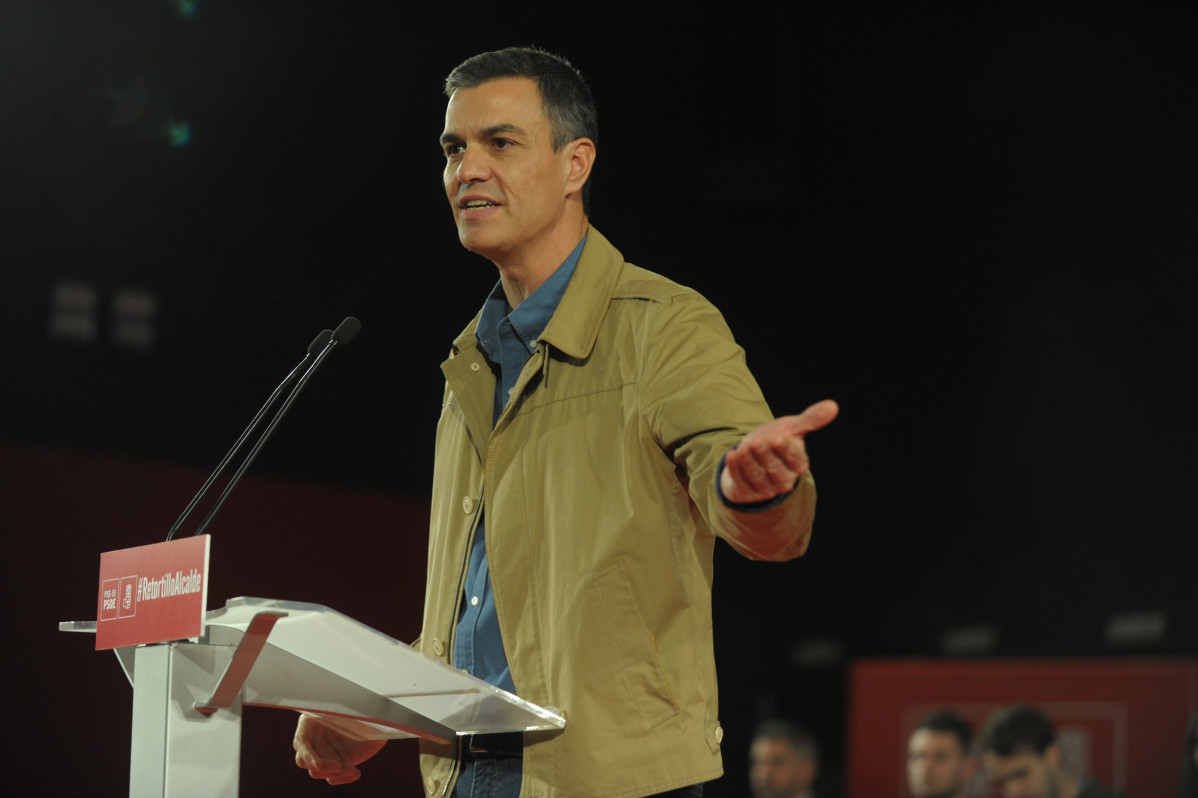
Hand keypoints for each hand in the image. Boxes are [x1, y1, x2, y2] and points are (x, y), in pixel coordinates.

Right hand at [293, 713, 386, 785]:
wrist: (376, 719)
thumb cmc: (362, 707)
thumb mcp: (356, 708)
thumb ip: (350, 711)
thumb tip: (345, 715)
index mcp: (312, 722)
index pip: (301, 741)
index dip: (307, 754)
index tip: (318, 764)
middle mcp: (314, 740)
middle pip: (304, 761)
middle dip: (321, 766)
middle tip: (339, 766)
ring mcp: (323, 753)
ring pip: (316, 772)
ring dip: (332, 774)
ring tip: (352, 769)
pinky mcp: (335, 764)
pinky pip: (332, 778)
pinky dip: (342, 778)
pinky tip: (356, 773)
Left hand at [720, 399, 838, 503]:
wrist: (753, 455)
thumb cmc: (776, 440)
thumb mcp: (792, 428)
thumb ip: (810, 419)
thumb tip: (833, 405)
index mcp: (798, 464)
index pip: (794, 459)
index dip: (785, 449)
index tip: (778, 437)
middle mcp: (785, 480)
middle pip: (775, 470)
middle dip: (765, 456)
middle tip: (756, 441)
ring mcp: (767, 490)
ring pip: (758, 477)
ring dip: (749, 462)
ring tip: (742, 446)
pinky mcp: (749, 494)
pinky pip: (742, 483)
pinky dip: (736, 470)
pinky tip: (732, 455)